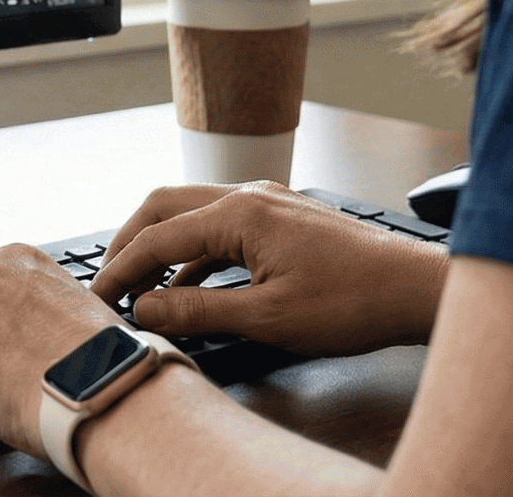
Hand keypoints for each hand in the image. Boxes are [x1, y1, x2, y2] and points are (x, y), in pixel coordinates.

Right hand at [89, 182, 448, 356]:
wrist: (415, 289)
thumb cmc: (352, 303)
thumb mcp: (268, 317)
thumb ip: (199, 310)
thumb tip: (146, 307)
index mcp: (239, 215)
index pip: (158, 238)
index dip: (120, 270)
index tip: (97, 300)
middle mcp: (248, 196)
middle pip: (164, 207)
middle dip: (130, 244)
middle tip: (108, 284)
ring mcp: (267, 202)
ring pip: (191, 212)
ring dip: (162, 246)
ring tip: (141, 287)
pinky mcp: (282, 217)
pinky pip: (220, 226)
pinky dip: (194, 253)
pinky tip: (190, 287)